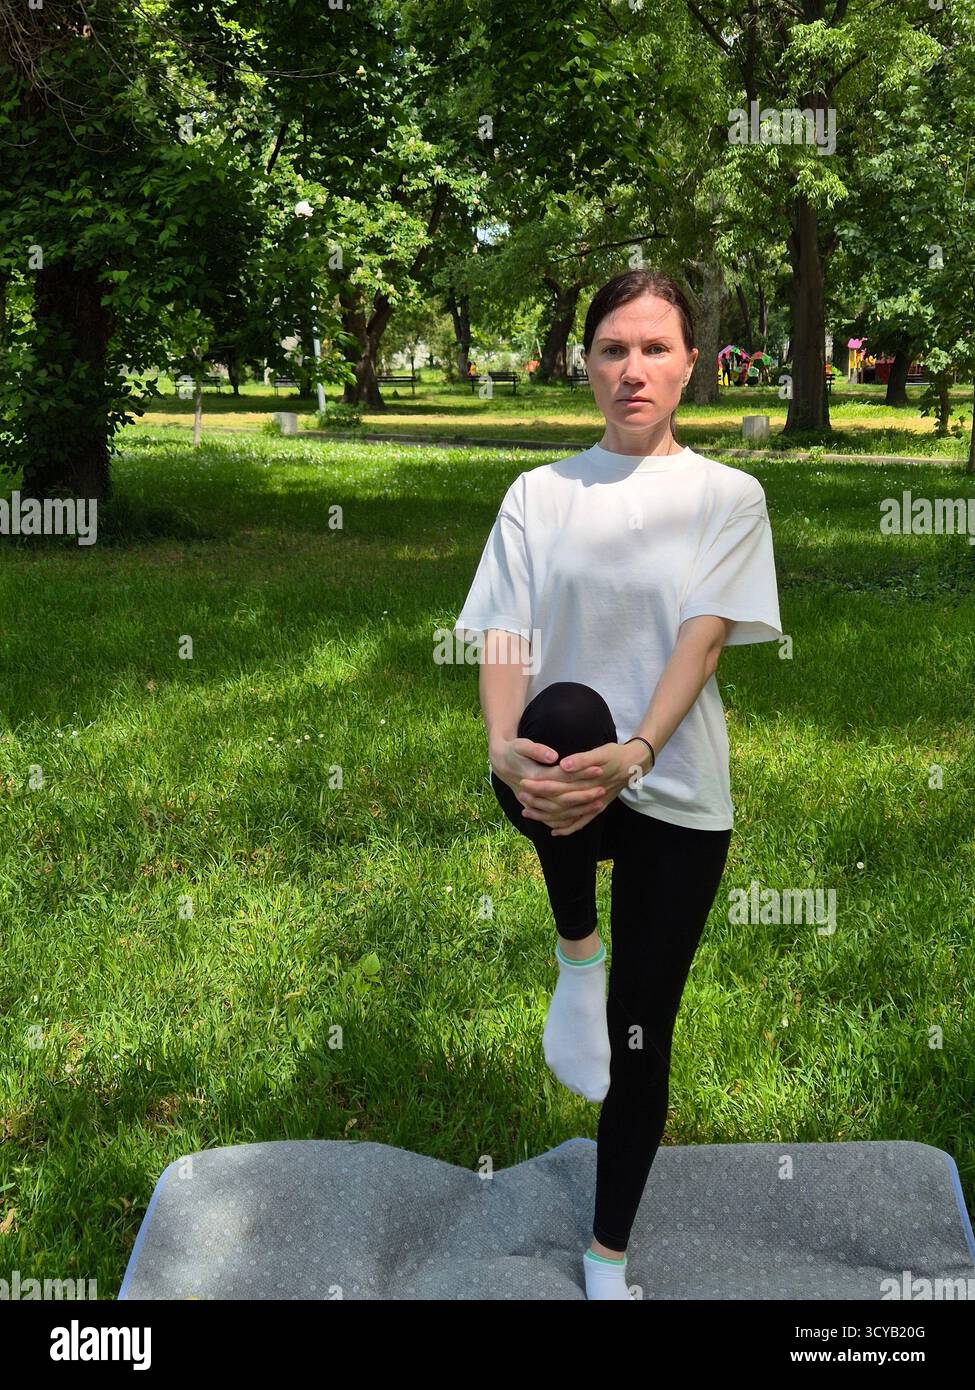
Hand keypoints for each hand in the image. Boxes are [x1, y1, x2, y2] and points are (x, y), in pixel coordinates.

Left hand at [516, 740, 651, 836]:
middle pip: (558, 803)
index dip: (540, 786)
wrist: (634, 765)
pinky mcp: (597, 809)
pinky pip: (580, 823)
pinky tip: (554, 831)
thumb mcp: (601, 753)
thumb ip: (582, 759)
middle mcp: (589, 798)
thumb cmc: (616, 755)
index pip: (558, 787)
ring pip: (566, 816)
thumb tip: (563, 766)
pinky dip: (567, 828)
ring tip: (527, 812)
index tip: (523, 782)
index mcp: (587, 783)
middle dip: (538, 801)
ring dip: (546, 815)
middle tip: (520, 796)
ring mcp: (593, 806)